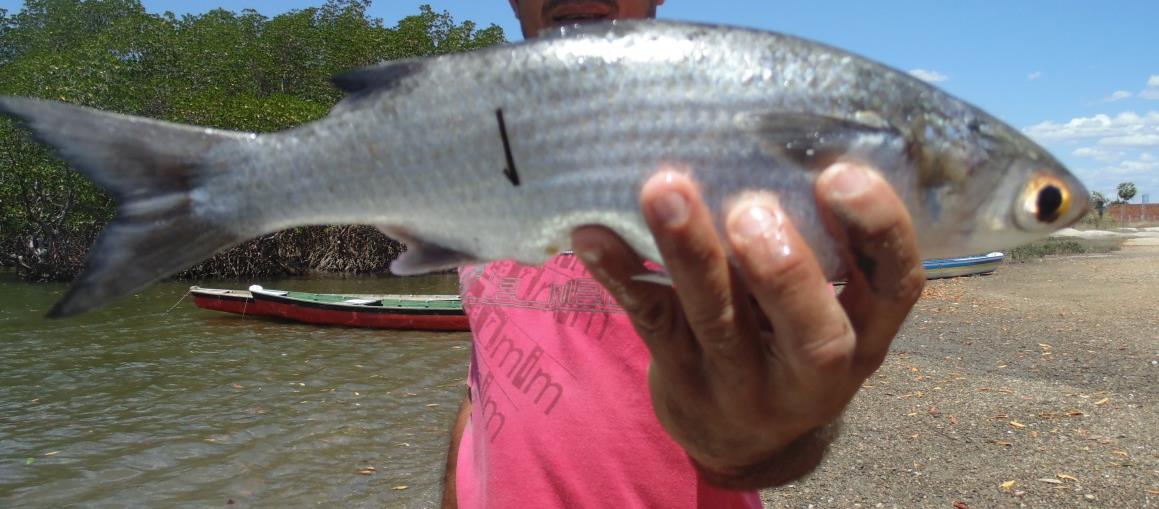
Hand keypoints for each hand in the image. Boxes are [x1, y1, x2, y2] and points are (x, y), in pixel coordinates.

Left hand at [571, 163, 923, 488]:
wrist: (738, 436)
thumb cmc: (787, 338)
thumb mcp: (829, 306)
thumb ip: (821, 244)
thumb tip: (775, 135)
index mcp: (867, 334)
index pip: (897, 285)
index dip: (878, 231)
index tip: (840, 173)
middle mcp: (815, 373)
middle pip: (812, 332)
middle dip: (783, 269)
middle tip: (750, 209)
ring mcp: (744, 387)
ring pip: (719, 324)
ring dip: (691, 256)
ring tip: (665, 190)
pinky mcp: (682, 381)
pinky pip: (651, 326)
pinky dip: (621, 276)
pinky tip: (591, 237)